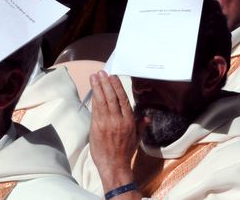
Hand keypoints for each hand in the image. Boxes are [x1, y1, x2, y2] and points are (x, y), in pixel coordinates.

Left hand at [89, 70, 138, 189]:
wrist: (114, 166)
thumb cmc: (125, 152)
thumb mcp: (136, 138)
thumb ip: (141, 125)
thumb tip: (147, 117)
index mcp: (129, 121)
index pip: (123, 99)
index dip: (117, 86)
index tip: (113, 77)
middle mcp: (118, 120)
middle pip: (112, 97)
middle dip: (106, 83)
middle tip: (101, 72)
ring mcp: (107, 123)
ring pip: (102, 101)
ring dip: (98, 88)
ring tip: (94, 77)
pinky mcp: (97, 127)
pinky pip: (96, 110)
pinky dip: (94, 99)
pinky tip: (92, 91)